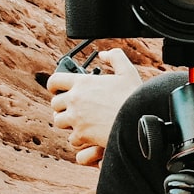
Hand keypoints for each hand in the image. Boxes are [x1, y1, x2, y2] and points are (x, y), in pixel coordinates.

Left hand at [48, 48, 141, 166]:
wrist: (139, 122)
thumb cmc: (134, 97)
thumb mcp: (127, 71)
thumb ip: (115, 57)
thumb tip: (104, 54)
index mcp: (82, 83)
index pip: (54, 81)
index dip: (54, 85)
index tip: (57, 89)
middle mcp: (75, 99)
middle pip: (55, 103)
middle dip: (62, 106)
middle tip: (72, 107)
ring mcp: (76, 118)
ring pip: (59, 121)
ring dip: (66, 122)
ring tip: (77, 121)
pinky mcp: (81, 135)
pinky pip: (71, 138)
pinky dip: (77, 138)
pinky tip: (86, 136)